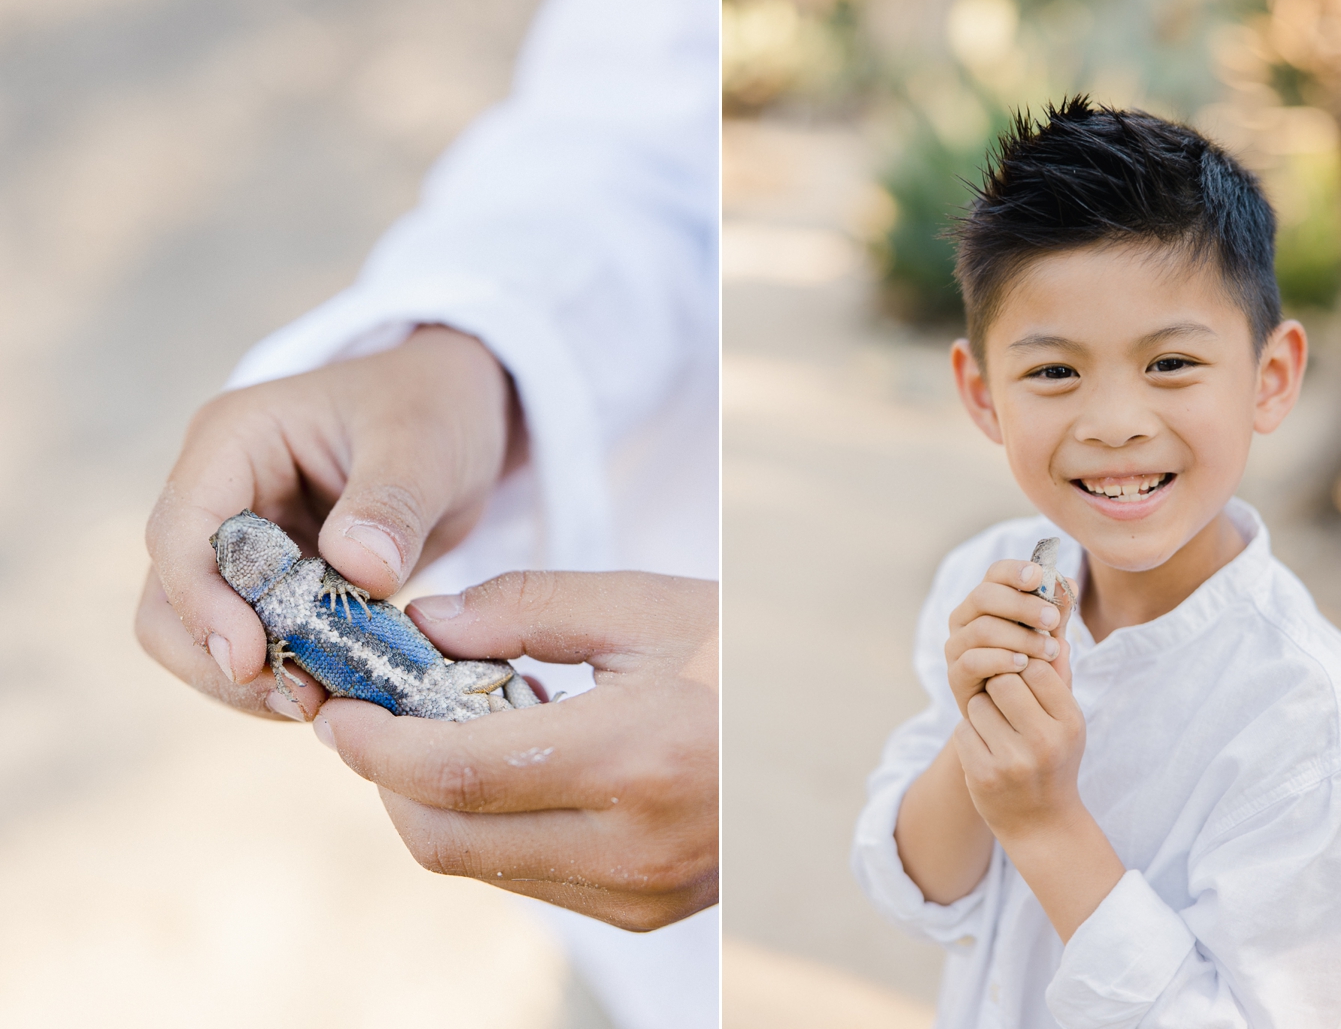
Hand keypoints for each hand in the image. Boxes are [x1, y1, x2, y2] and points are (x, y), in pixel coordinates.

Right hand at [135, 325, 523, 720]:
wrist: (458, 413)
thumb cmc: (434, 406)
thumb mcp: (426, 441)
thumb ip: (393, 502)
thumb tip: (359, 567)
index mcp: (234, 439)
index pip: (180, 532)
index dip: (202, 602)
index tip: (251, 658)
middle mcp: (220, 493)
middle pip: (169, 598)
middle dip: (222, 658)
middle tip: (303, 700)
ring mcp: (242, 542)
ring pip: (202, 634)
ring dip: (256, 678)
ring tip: (328, 702)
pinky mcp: (276, 584)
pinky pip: (261, 642)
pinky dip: (293, 674)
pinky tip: (343, 689)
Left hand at [315, 570, 717, 931]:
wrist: (825, 731)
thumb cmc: (740, 654)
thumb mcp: (644, 606)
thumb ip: (524, 610)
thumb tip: (420, 627)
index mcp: (632, 757)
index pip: (454, 775)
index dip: (374, 746)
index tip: (339, 708)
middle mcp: (632, 846)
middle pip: (445, 839)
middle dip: (385, 781)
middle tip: (373, 718)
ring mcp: (640, 893)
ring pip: (478, 866)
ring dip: (432, 803)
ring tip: (447, 730)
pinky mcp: (644, 912)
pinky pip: (527, 879)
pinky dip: (487, 828)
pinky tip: (509, 770)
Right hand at [943, 559, 1074, 713]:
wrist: (1018, 720)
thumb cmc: (1034, 673)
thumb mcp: (1051, 640)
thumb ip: (1058, 614)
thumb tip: (1067, 582)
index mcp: (987, 601)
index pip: (994, 573)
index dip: (1014, 571)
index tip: (1038, 577)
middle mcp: (965, 618)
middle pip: (984, 596)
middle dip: (1022, 606)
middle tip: (1052, 621)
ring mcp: (956, 646)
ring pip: (981, 628)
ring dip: (1020, 637)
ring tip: (1049, 651)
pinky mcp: (955, 675)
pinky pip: (972, 660)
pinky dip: (1000, 660)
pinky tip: (1023, 666)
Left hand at [953, 658, 1085, 841]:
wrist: (1042, 824)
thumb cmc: (1054, 760)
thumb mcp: (1067, 722)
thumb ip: (1059, 677)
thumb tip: (1053, 629)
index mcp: (1070, 723)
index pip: (1035, 668)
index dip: (1021, 667)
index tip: (1020, 676)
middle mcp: (1045, 742)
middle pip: (1003, 680)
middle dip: (997, 684)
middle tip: (1003, 700)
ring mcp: (1013, 761)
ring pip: (978, 703)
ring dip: (981, 709)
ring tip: (997, 729)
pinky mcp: (984, 776)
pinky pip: (962, 731)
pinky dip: (970, 735)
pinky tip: (986, 750)